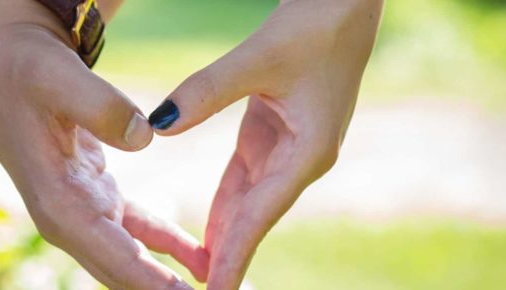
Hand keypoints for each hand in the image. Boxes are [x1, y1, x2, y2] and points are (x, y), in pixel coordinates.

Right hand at [0, 0, 207, 287]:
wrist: (1, 64)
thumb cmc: (24, 69)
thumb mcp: (56, 77)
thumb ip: (98, 105)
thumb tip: (143, 136)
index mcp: (59, 201)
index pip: (116, 259)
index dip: (154, 286)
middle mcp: (68, 218)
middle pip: (124, 275)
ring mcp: (80, 212)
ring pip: (132, 261)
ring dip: (169, 281)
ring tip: (215, 287)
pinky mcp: (94, 198)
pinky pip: (137, 233)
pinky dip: (168, 248)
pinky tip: (200, 260)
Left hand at [147, 0, 383, 287]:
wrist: (344, 4)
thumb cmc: (315, 26)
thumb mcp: (259, 57)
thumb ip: (208, 90)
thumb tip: (160, 124)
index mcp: (308, 151)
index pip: (261, 214)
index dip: (235, 254)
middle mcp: (301, 159)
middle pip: (255, 217)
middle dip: (228, 257)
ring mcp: (289, 148)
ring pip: (248, 201)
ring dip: (225, 235)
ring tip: (199, 275)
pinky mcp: (275, 133)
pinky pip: (244, 178)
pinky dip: (226, 204)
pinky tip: (210, 231)